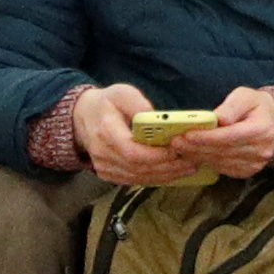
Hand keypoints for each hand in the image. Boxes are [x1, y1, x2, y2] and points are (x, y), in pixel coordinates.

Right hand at [68, 82, 199, 184]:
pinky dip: (154, 179)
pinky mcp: (108, 174)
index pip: (132, 152)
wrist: (82, 117)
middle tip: (191, 162)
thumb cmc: (107, 102)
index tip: (177, 151)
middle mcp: (103, 153)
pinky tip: (171, 173)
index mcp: (106, 132)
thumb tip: (157, 118)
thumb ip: (138, 104)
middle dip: (167, 167)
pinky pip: (133, 180)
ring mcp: (103, 167)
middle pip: (138, 168)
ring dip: (164, 176)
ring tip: (187, 168)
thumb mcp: (122, 93)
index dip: (156, 155)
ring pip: (138, 178)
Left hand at [173, 84, 273, 176]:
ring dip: (198, 156)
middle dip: (196, 148)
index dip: (207, 137)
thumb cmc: (254, 106)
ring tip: (180, 148)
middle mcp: (261, 150)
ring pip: (220, 162)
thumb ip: (232, 106)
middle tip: (176, 142)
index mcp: (262, 130)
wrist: (270, 121)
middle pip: (222, 151)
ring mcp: (256, 163)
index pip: (229, 136)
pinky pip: (223, 169)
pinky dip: (207, 162)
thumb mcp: (245, 96)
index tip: (187, 135)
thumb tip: (219, 119)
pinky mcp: (248, 171)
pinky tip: (194, 155)